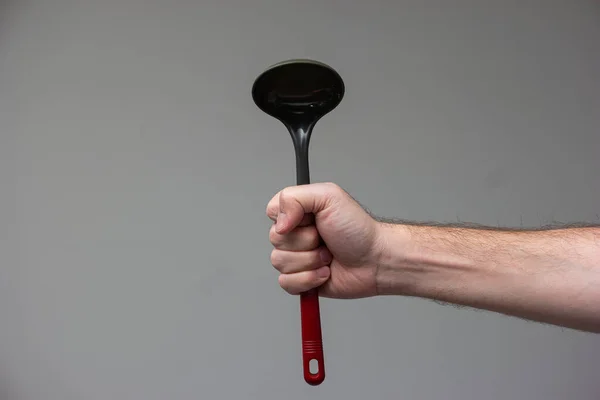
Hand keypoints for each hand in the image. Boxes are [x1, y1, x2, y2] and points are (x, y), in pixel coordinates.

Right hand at [266, 182, 383, 298]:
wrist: (375, 260)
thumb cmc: (358, 229)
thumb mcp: (329, 197)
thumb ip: (294, 198)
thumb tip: (278, 223)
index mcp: (299, 212)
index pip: (272, 212)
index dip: (289, 219)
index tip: (310, 221)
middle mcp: (296, 234)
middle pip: (275, 240)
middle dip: (305, 242)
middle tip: (325, 239)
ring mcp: (297, 258)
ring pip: (279, 262)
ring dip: (309, 261)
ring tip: (328, 256)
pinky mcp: (301, 280)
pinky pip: (286, 283)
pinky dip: (308, 279)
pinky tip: (325, 273)